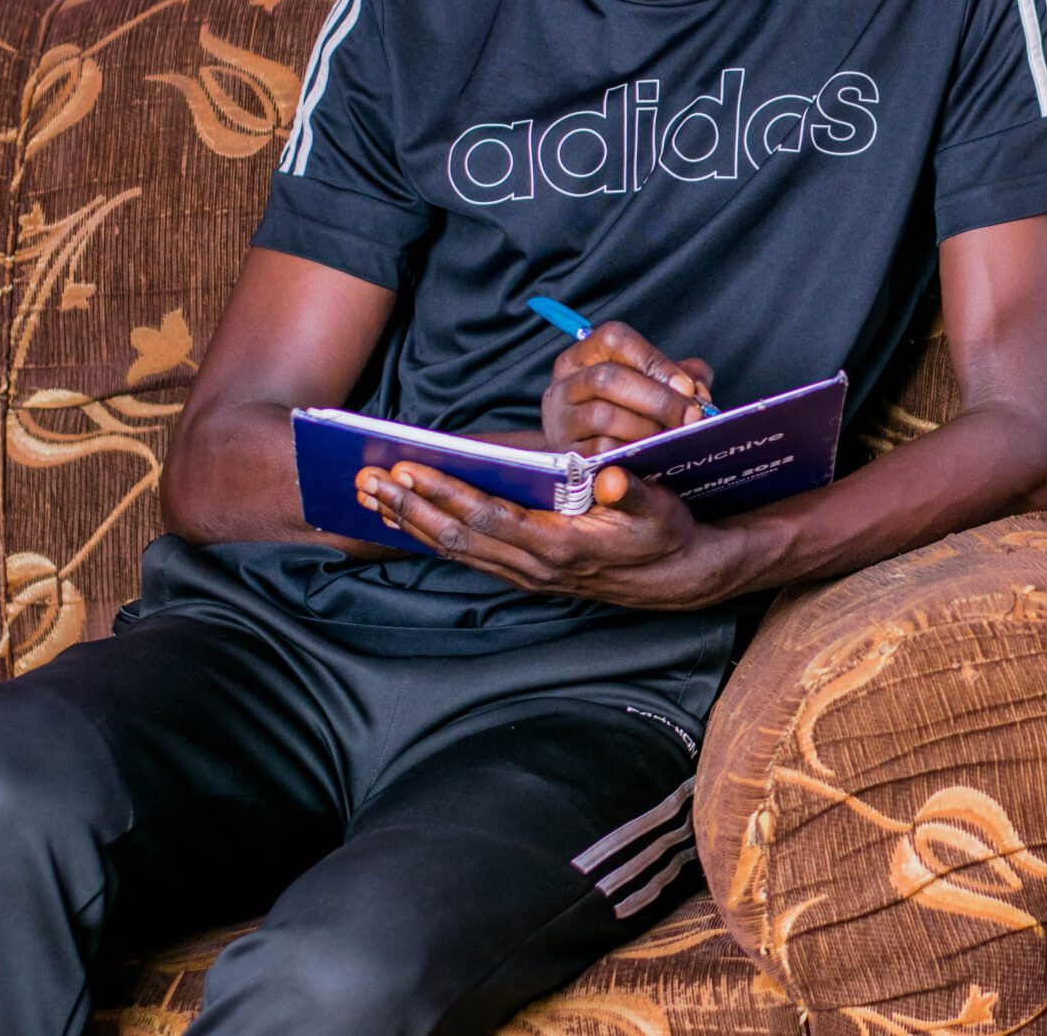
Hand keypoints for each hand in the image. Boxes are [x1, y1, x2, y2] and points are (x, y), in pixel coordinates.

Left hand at [351, 460, 751, 608]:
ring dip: (411, 524)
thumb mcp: (659, 508)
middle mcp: (535, 567)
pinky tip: (410, 520)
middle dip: (408, 508)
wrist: (680, 578)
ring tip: (372, 498)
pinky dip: (433, 536)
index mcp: (559, 545)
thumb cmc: (667, 533)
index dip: (444, 493)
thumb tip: (611, 474)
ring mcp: (527, 575)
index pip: (487, 516)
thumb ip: (632, 492)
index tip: (408, 468)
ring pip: (455, 551)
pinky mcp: (526, 575)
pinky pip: (468, 557)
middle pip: (456, 537)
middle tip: (366, 481)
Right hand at [540, 320, 711, 456]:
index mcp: (583, 357)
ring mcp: (562, 420)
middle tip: (690, 416)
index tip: (686, 386)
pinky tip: (652, 453)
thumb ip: (678, 376)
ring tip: (671, 435)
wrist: (584, 455)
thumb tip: (698, 390)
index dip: (654, 360)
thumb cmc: (621, 411)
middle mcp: (566, 385)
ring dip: (647, 427)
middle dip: (658, 398)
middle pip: (608, 378)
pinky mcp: (565, 455)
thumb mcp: (646, 383)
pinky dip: (633, 452)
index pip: (614, 339)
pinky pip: (601, 452)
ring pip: (604, 416)